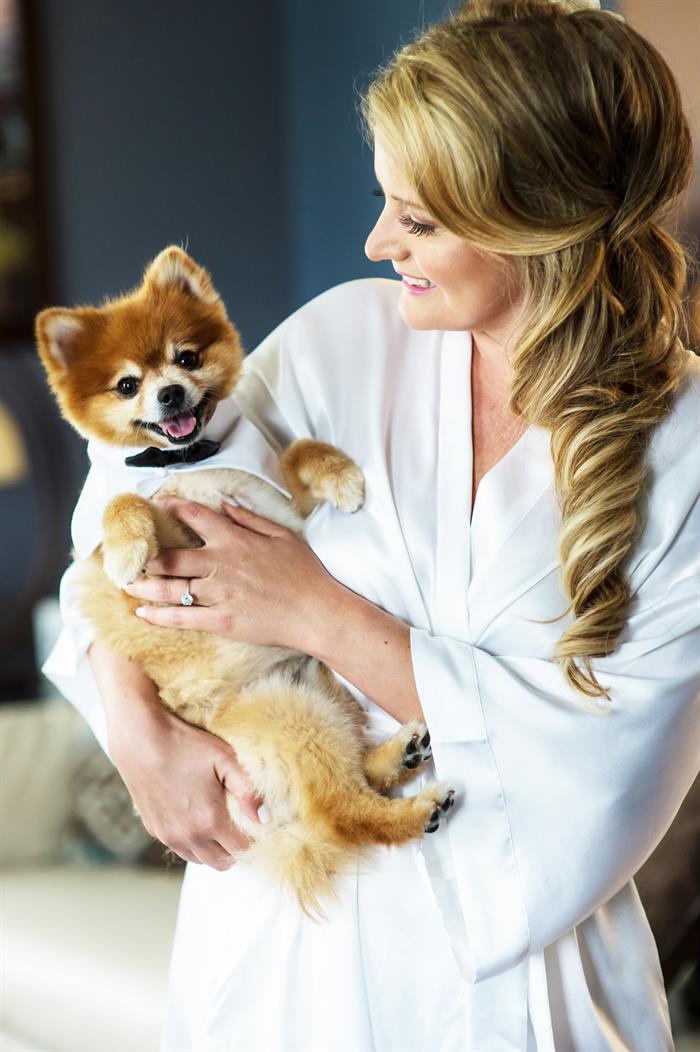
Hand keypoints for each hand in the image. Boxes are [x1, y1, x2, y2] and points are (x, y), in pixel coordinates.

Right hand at [110, 698, 261, 868]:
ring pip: (199, 859)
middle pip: (221, 863)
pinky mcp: (154, 829)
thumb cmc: (185, 745)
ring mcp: (168, 835)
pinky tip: (195, 818)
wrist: (139, 740)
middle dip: (235, 851)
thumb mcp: (224, 759)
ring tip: (220, 825)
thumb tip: (266, 818)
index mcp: (209, 821)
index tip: (258, 828)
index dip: (254, 842)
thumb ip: (248, 791)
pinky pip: (180, 847)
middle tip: (242, 828)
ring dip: (213, 850)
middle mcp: (188, 836)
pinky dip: (192, 842)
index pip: (241, 851)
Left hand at [124, 499, 336, 649]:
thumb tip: (226, 504)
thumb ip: (250, 519)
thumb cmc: (305, 572)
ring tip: (127, 583)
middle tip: (129, 555)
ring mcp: (219, 593)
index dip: (172, 508)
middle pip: (170, 556)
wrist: (318, 612)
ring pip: (170, 588)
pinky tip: (143, 613)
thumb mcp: (282, 535)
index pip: (194, 517)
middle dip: (146, 555)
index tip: (157, 504)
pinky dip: (159, 616)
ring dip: (143, 585)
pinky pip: (182, 618)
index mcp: (235, 539)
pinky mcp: (222, 620)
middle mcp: (221, 563)